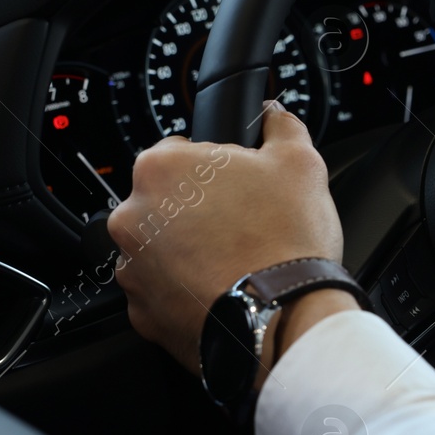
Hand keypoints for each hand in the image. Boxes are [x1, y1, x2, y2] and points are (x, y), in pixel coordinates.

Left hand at [109, 101, 354, 380]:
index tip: (237, 187)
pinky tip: (222, 289)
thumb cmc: (285, 242)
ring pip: (159, 250)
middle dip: (197, 211)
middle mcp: (133, 217)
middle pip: (164, 203)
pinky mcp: (142, 313)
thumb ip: (280, 127)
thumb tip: (273, 115)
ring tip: (234, 262)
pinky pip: (162, 294)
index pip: (179, 152)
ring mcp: (133, 269)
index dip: (215, 168)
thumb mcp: (301, 162)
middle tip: (241, 226)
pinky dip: (185, 292)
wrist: (283, 319)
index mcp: (161, 169)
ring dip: (188, 252)